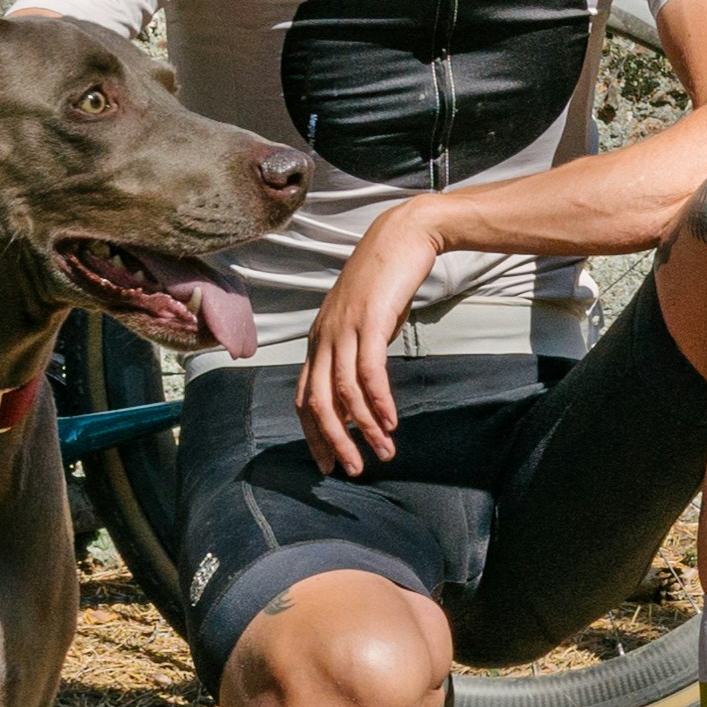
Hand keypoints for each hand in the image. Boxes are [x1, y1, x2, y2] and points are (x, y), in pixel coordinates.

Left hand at [296, 198, 444, 475]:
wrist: (403, 236)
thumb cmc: (386, 281)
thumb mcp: (363, 323)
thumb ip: (356, 355)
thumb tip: (360, 395)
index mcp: (318, 341)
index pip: (304, 398)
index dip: (313, 435)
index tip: (328, 464)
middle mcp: (323, 338)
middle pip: (317, 403)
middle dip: (334, 442)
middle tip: (354, 470)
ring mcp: (344, 329)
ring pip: (343, 393)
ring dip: (364, 429)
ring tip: (384, 453)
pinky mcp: (369, 321)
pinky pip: (368, 372)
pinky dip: (379, 402)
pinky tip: (391, 422)